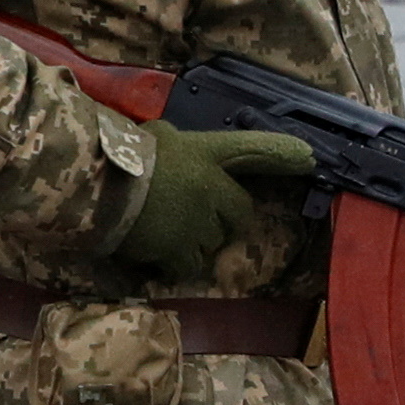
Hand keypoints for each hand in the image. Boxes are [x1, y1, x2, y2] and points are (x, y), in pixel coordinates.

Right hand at [104, 128, 319, 286]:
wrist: (95, 185)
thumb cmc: (115, 154)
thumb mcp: (152, 137)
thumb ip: (173, 148)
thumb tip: (169, 151)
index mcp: (204, 153)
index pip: (252, 150)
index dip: (282, 154)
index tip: (308, 158)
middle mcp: (212, 188)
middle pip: (238, 214)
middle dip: (221, 221)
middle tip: (193, 220)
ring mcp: (199, 222)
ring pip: (210, 244)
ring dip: (192, 244)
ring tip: (161, 235)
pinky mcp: (180, 250)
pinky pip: (185, 267)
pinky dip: (171, 265)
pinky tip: (150, 256)